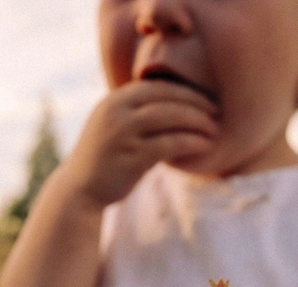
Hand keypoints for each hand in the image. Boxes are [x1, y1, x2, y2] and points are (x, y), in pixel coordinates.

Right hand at [65, 80, 218, 205]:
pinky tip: (205, 146)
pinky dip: (191, 142)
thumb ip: (138, 114)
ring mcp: (123, 134)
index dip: (185, 91)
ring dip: (197, 121)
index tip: (206, 100)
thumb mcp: (115, 127)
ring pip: (169, 117)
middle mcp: (116, 112)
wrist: (80, 189)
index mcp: (114, 100)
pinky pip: (169, 144)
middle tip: (217, 112)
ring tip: (215, 129)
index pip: (157, 86)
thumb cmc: (105, 160)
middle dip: (196, 103)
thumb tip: (175, 108)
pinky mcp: (131, 158)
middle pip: (166, 98)